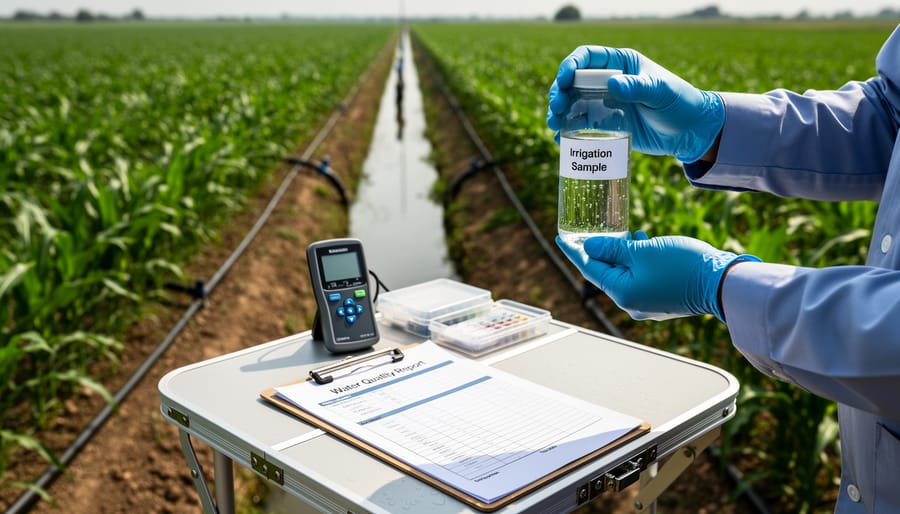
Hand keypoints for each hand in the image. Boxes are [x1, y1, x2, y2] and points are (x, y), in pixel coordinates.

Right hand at [547, 46, 724, 162]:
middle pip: (573, 82)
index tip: (564, 80)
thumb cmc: (680, 104)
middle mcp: (608, 81)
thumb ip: (638, 87)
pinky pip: (580, 125)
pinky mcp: (605, 124)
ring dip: (559, 113)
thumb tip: (612, 84)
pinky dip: (567, 132)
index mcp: (621, 64)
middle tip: (557, 108)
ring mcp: (604, 103)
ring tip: (554, 125)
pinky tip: (560, 140)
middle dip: (559, 93)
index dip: (571, 66)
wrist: (690, 132)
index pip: (588, 57)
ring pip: (572, 104)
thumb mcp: (661, 93)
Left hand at [556, 232, 759, 320]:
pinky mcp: (662, 299)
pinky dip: (637, 261)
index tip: (560, 238)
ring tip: (619, 231)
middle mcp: (631, 304)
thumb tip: (590, 247)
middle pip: (607, 273)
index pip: (590, 269)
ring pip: (625, 273)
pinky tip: (641, 242)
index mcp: (622, 293)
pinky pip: (641, 277)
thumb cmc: (682, 265)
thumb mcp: (641, 250)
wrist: (723, 282)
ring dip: (620, 253)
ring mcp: (647, 304)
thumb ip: (613, 248)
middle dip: (598, 251)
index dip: (575, 251)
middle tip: (585, 232)